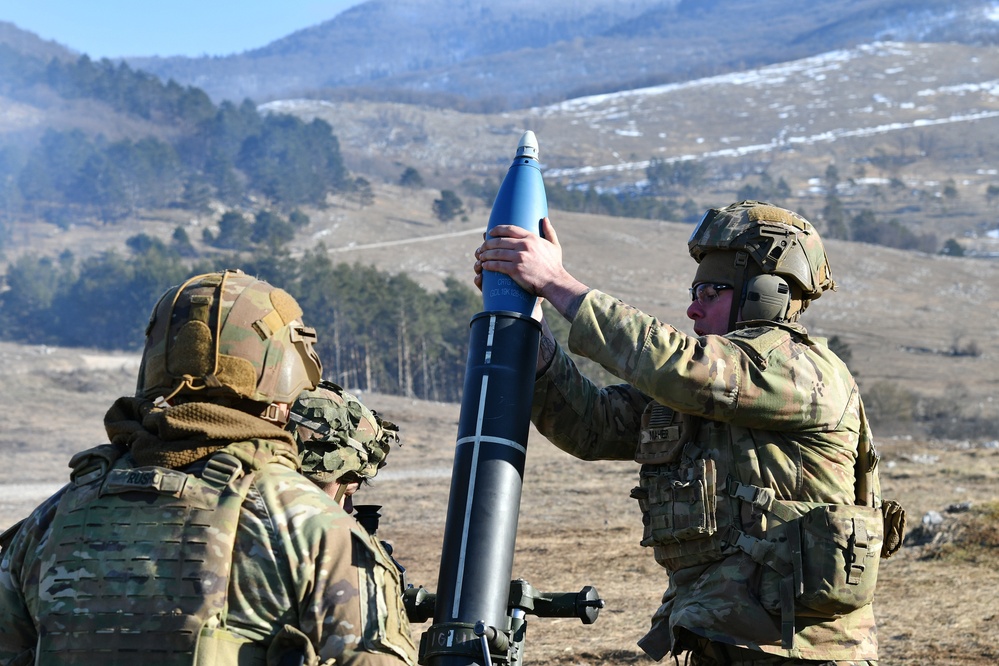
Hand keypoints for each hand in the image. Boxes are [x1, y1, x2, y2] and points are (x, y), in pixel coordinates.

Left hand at [475, 217, 589, 320]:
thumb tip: (544, 218)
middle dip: (488, 243)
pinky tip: (484, 265)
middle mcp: (524, 245)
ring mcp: (519, 257)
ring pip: (496, 253)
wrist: (555, 282)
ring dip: (485, 254)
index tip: (490, 232)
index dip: (497, 229)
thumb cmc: (555, 266)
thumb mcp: (554, 246)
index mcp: (531, 238)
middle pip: (499, 241)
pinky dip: (488, 265)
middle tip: (482, 247)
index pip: (510, 229)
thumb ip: (549, 231)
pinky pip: (497, 265)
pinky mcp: (515, 269)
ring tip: (480, 256)